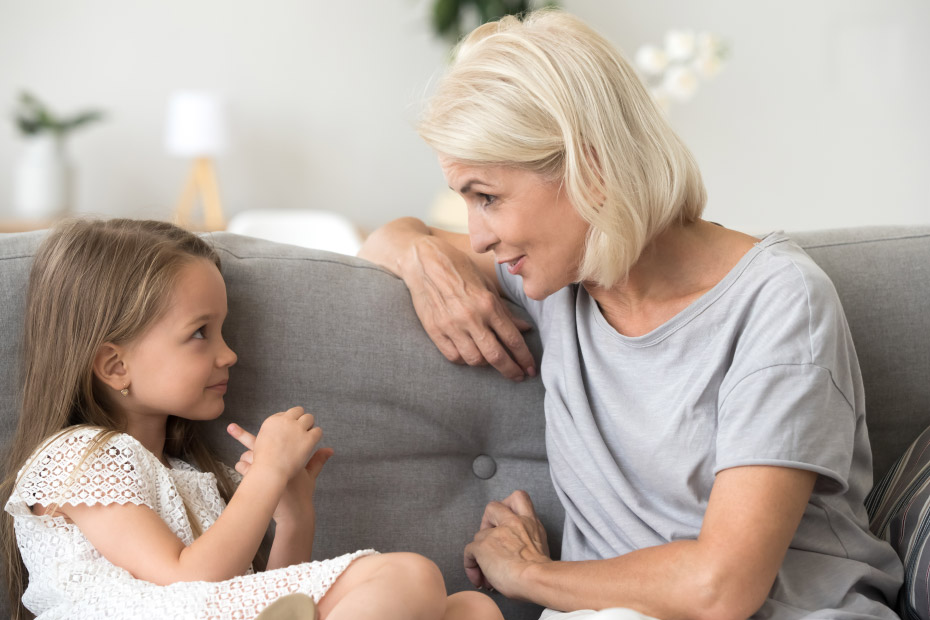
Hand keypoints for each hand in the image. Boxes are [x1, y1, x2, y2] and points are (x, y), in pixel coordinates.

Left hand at [228, 417, 332, 523]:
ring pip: (248, 455)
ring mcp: (263, 469)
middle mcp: (275, 460)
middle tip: (230, 427)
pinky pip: (243, 467)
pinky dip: (243, 467)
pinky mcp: (255, 479)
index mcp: (287, 455)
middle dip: (242, 434)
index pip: (277, 438)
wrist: (294, 512)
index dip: (271, 430)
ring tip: (247, 460)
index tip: (263, 422)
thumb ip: (318, 461)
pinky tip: (245, 469)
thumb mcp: (310, 476)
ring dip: (247, 458)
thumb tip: (330, 449)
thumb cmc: (302, 494)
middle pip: (257, 443)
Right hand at [404, 236, 535, 381]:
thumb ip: (505, 310)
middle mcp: (471, 317)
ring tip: (492, 361)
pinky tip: (471, 355)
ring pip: (474, 360)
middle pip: (496, 356)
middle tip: (519, 376)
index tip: (530, 368)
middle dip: (511, 370)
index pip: (512, 339)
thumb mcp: (487, 285)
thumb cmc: (459, 269)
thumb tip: (525, 329)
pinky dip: (465, 360)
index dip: (524, 357)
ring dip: (487, 365)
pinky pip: (454, 356)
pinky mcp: (435, 331)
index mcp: (488, 304)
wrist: (423, 261)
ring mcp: (451, 326)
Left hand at [464, 490, 550, 598]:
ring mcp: (496, 533)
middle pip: (493, 506)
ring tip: (485, 570)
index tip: (507, 523)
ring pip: (478, 535)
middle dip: (487, 522)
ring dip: (480, 552)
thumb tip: (520, 554)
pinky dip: (471, 564)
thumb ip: (531, 542)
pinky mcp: (483, 546)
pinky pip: (469, 551)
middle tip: (490, 540)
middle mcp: (514, 523)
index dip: (508, 506)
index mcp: (530, 523)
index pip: (519, 498)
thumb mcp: (544, 548)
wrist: (538, 579)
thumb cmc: (544, 572)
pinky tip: (479, 578)